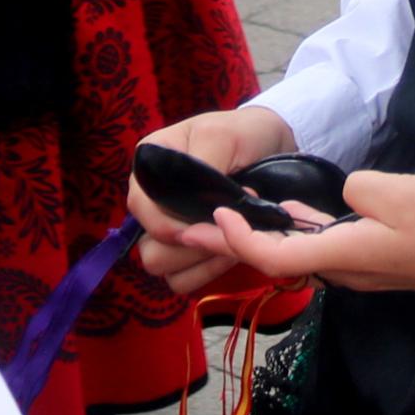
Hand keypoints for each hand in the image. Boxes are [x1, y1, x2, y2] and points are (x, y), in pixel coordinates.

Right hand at [127, 107, 300, 293]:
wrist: (274, 146)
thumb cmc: (243, 135)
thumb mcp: (222, 135)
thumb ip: (203, 163)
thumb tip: (196, 201)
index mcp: (150, 167)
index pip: (140, 206)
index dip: (168, 222)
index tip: (211, 219)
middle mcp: (152, 201)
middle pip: (148, 245)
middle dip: (191, 243)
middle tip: (230, 226)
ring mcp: (169, 228)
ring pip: (162, 266)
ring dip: (199, 259)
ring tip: (233, 239)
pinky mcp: (189, 250)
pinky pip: (182, 279)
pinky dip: (204, 272)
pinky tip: (231, 253)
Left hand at [189, 167, 414, 302]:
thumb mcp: (396, 192)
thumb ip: (355, 189)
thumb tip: (344, 195)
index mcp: (345, 255)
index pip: (275, 256)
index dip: (239, 239)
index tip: (216, 214)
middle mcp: (347, 272)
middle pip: (284, 259)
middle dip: (245, 239)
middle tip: (210, 217)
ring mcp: (364, 272)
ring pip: (306, 254)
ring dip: (273, 236)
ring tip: (243, 211)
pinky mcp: (379, 264)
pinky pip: (329, 249)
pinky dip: (304, 234)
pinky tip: (297, 213)